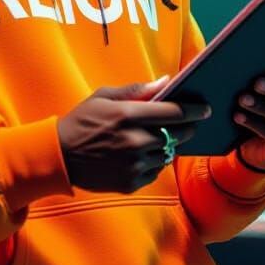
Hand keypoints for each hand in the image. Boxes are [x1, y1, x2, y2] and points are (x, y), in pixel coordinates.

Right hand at [57, 78, 211, 193]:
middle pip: (176, 135)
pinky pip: (154, 172)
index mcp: (127, 116)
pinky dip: (153, 163)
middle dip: (187, 128)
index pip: (173, 112)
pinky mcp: (130, 183)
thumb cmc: (81, 121)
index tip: (204, 108)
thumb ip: (136, 90)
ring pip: (166, 154)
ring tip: (159, 139)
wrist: (59, 156)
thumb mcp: (103, 97)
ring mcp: (133, 165)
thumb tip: (165, 81)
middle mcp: (134, 141)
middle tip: (190, 124)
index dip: (193, 110)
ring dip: (168, 146)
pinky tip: (142, 155)